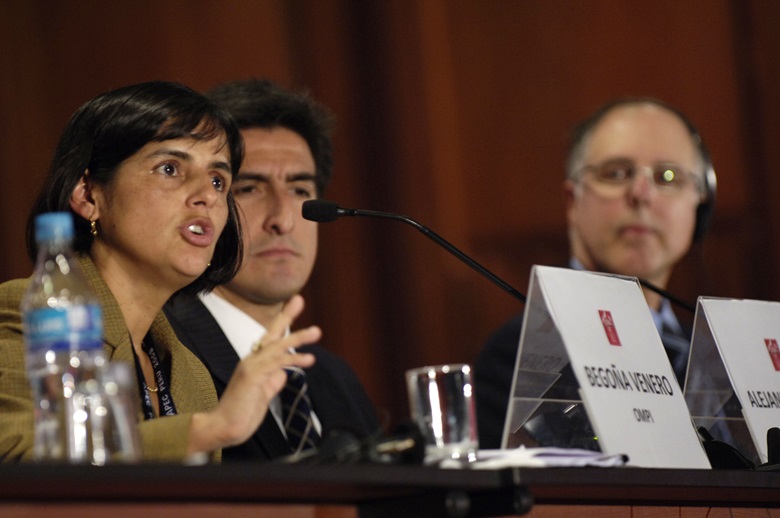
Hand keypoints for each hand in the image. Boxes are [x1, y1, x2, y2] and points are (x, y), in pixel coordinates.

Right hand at [187, 295, 319, 453]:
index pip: (271, 338)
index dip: (283, 321)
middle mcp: (252, 360)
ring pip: (277, 346)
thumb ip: (273, 381)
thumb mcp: (263, 394)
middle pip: (271, 333)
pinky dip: (293, 359)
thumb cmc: (242, 412)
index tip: (294, 303)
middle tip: (299, 299)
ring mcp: (251, 367)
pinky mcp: (252, 377)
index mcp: (255, 362)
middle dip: (286, 315)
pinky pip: (276, 364)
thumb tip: (284, 372)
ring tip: (316, 331)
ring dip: (298, 337)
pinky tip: (310, 358)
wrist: (224, 427)